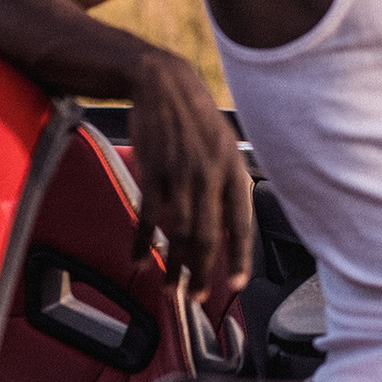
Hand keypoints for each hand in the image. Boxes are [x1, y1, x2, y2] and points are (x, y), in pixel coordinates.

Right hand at [126, 48, 252, 298]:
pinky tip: (139, 258)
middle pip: (208, 237)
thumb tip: (230, 222)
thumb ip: (228, 182)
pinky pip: (147, 216)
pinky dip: (142, 241)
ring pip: (178, 233)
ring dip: (173, 266)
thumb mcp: (225, 145)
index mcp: (234, 171)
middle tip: (196, 296)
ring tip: (169, 288)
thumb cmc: (196, 117)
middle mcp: (210, 176)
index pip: (242, 224)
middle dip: (202, 273)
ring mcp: (180, 175)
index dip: (240, 257)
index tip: (237, 284)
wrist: (164, 84)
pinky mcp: (152, 172)